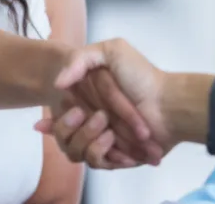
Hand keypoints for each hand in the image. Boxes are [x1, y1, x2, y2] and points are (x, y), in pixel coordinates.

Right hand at [37, 38, 179, 167]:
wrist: (167, 104)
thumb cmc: (141, 76)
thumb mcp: (113, 52)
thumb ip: (79, 59)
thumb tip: (57, 83)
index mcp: (86, 98)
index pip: (58, 113)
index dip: (54, 118)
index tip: (47, 121)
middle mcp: (90, 120)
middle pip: (62, 135)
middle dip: (70, 128)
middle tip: (90, 115)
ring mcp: (102, 139)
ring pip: (75, 151)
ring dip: (89, 139)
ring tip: (109, 131)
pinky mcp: (115, 156)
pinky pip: (96, 162)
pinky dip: (105, 153)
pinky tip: (114, 141)